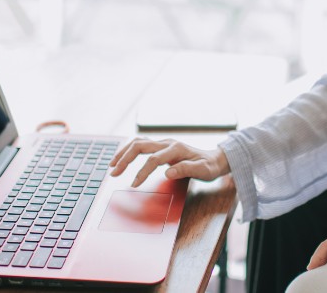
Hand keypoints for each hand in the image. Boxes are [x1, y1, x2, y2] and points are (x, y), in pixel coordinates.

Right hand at [108, 137, 230, 187]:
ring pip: (138, 143)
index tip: (134, 184)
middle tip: (114, 173)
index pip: (153, 159)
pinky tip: (122, 159)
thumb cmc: (208, 167)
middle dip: (125, 158)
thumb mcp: (203, 171)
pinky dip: (129, 151)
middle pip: (140, 146)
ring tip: (112, 165)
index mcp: (176, 149)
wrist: (214, 159)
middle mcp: (167, 143)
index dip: (142, 172)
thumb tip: (168, 172)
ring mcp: (163, 143)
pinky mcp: (160, 147)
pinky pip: (141, 145)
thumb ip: (186, 170)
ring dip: (123, 153)